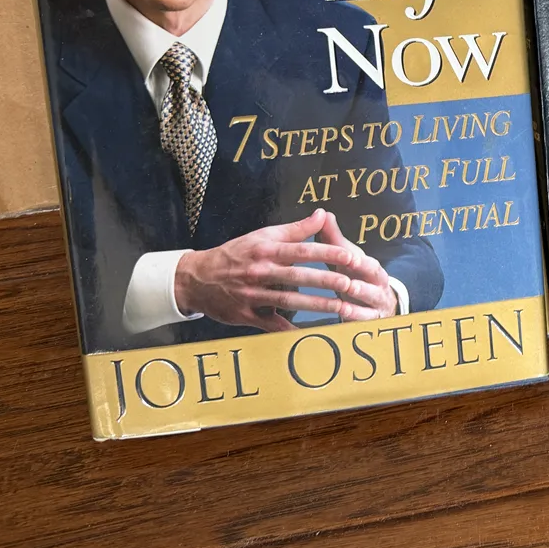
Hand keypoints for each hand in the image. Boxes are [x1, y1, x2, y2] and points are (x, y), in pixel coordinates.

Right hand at [174, 209, 387, 330]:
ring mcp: (252, 294)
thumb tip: (322, 214)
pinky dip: (289, 329)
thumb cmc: (236, 254)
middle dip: (326, 280)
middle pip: (298, 276)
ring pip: (288, 300)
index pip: (301, 250)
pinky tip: (310, 332)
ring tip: (340, 308)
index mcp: (266, 250)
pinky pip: (271, 324)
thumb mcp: (262, 236)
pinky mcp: (246, 314)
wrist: (197, 278)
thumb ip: (295, 229)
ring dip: (315, 305)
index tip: (350, 256)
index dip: (326, 253)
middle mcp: (259, 271)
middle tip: (351, 283)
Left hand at [316, 210, 398, 317]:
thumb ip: (334, 239)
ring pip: (371, 302)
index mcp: (371, 267)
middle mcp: (378, 284)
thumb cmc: (357, 276)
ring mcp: (377, 303)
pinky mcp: (372, 321)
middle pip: (374, 278)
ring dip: (358, 300)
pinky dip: (355, 319)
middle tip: (349, 278)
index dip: (359, 260)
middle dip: (362, 277)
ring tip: (344, 299)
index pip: (367, 262)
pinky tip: (342, 317)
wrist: (379, 304)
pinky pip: (365, 321)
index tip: (348, 257)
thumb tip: (323, 214)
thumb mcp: (348, 258)